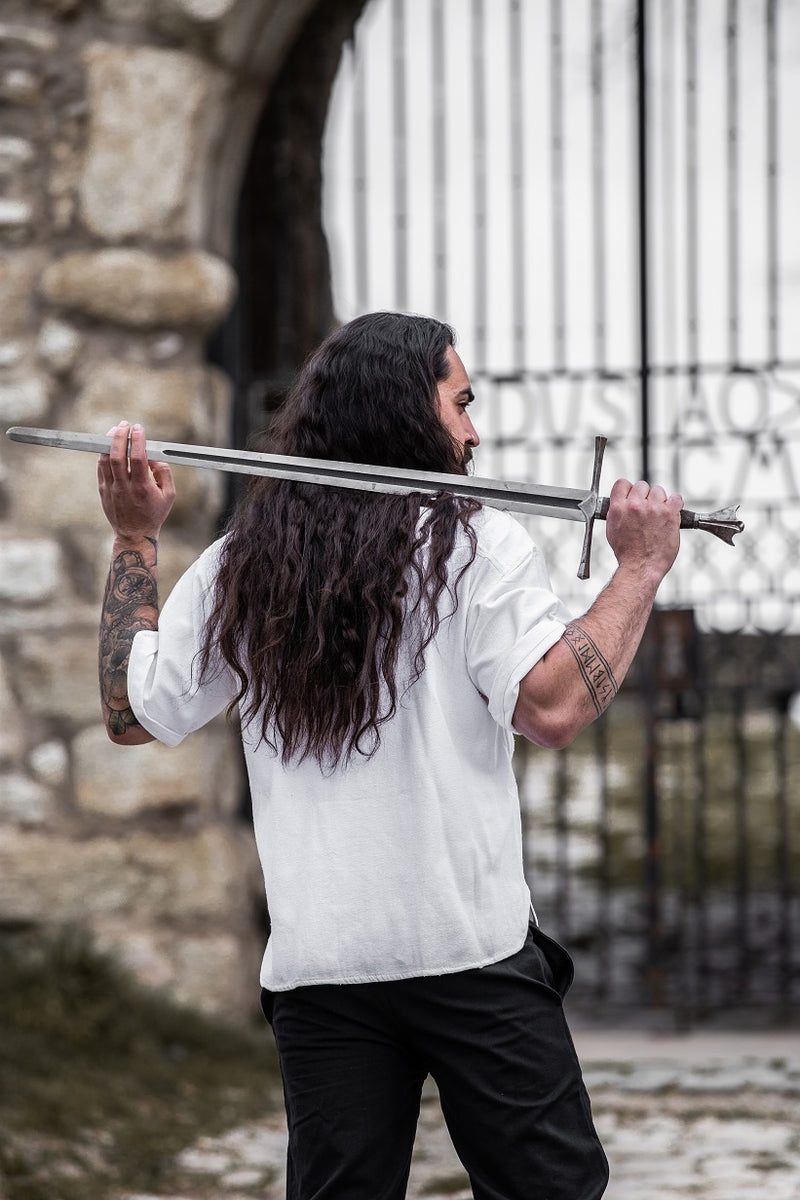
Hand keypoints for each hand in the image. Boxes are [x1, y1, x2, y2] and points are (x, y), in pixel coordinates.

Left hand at [97, 421, 175, 540]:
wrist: (134, 534)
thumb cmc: (154, 514)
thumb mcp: (168, 496)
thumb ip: (164, 473)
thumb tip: (154, 456)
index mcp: (142, 488)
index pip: (138, 458)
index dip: (137, 440)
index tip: (139, 428)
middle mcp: (124, 488)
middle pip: (117, 457)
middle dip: (120, 437)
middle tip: (124, 425)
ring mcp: (111, 489)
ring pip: (105, 461)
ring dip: (109, 443)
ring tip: (115, 431)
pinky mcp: (102, 491)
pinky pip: (101, 468)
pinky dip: (104, 454)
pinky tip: (111, 447)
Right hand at [605, 478, 682, 583]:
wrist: (641, 567)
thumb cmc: (628, 553)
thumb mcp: (613, 530)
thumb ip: (618, 513)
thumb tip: (622, 505)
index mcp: (618, 508)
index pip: (622, 483)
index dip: (629, 489)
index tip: (634, 495)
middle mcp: (634, 505)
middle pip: (642, 485)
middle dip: (645, 496)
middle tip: (648, 510)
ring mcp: (652, 508)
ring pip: (659, 491)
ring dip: (660, 501)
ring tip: (659, 516)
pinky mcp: (669, 513)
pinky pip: (676, 498)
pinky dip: (676, 503)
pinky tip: (672, 512)